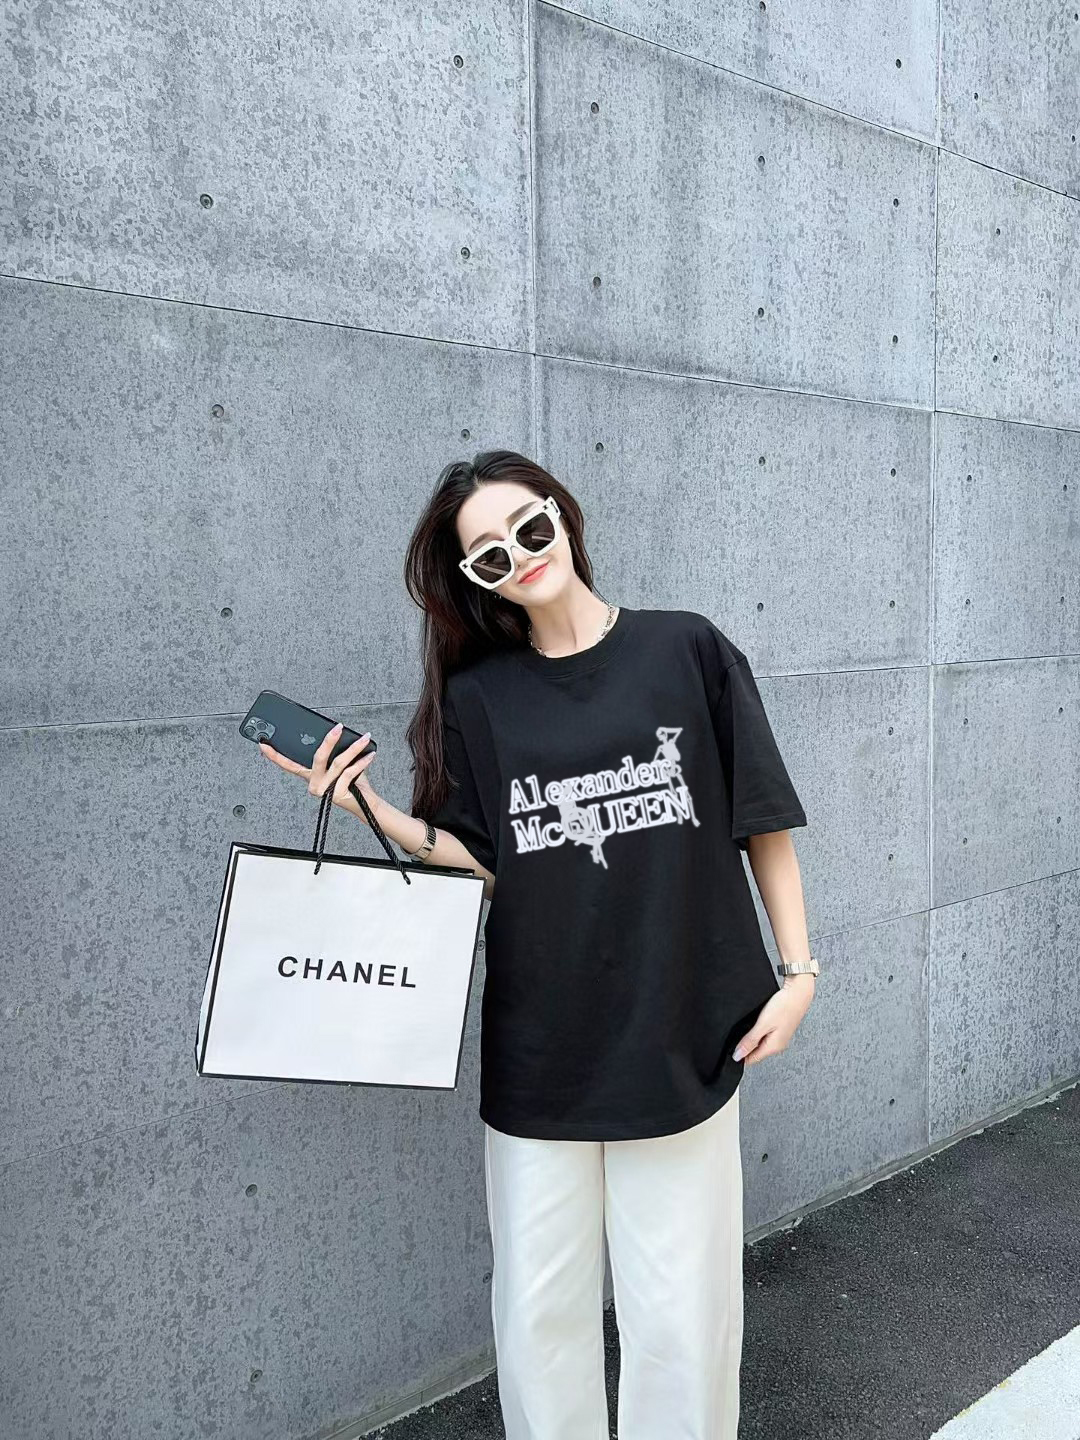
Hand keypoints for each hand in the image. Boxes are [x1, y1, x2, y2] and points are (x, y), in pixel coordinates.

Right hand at [258, 723, 381, 826]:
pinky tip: (369, 754)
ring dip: (354, 748)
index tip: (263, 744)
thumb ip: (333, 754)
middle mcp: (314, 784)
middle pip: (318, 757)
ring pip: (338, 763)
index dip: (275, 755)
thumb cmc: (353, 783)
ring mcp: (325, 790)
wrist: (367, 803)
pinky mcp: (337, 794)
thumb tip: (335, 733)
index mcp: (310, 776)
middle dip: (329, 740)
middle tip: (338, 727)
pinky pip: (349, 772)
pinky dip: (362, 762)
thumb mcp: (339, 765)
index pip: (289, 764)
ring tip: (364, 738)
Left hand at [733, 975, 813, 1065]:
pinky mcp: (781, 1028)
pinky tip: (756, 1023)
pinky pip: (765, 1035)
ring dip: (752, 1038)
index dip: (740, 1055)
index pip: (752, 1059)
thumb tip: (738, 1055)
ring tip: (747, 1026)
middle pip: (756, 1052)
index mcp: (774, 1047)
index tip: (731, 1047)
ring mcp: (780, 1037)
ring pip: (760, 1043)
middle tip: (737, 1034)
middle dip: (745, 1046)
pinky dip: (758, 1031)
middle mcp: (778, 1045)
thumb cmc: (784, 1006)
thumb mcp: (762, 1025)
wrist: (798, 992)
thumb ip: (750, 1041)